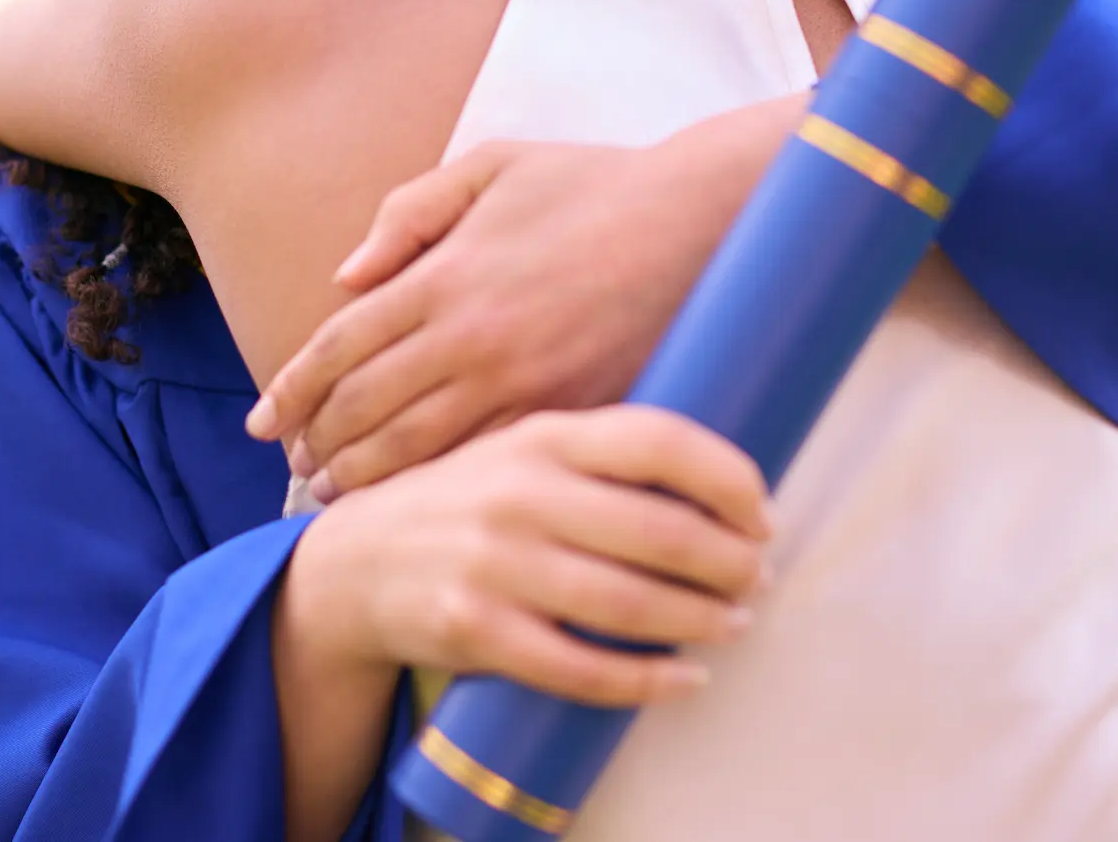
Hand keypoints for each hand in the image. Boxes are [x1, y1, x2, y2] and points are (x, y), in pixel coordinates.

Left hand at [250, 128, 777, 497]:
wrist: (695, 218)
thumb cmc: (593, 182)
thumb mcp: (492, 166)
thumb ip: (409, 213)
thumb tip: (347, 275)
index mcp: (445, 273)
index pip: (340, 345)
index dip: (292, 390)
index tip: (262, 424)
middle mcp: (470, 335)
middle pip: (364, 407)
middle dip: (318, 443)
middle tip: (295, 467)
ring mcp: (520, 379)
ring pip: (415, 448)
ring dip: (364, 475)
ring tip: (335, 494)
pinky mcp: (567, 410)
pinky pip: (485, 460)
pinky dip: (439, 483)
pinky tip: (419, 497)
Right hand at [283, 405, 770, 706]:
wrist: (355, 562)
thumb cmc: (469, 500)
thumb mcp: (522, 451)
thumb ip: (600, 455)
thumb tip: (718, 477)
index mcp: (544, 435)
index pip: (658, 440)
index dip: (727, 477)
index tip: (762, 510)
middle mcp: (521, 492)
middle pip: (658, 530)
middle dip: (729, 562)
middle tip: (759, 576)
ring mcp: (495, 564)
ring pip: (628, 604)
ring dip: (701, 619)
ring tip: (735, 622)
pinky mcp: (475, 632)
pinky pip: (580, 668)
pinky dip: (646, 682)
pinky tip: (685, 680)